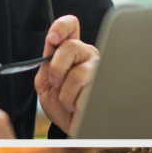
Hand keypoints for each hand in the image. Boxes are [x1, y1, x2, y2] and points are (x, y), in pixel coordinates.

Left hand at [35, 16, 98, 133]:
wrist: (71, 126)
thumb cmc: (60, 105)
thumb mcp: (45, 83)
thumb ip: (46, 64)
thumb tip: (50, 47)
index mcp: (70, 51)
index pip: (70, 26)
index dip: (61, 27)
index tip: (52, 39)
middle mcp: (86, 55)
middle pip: (70, 46)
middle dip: (56, 68)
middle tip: (55, 83)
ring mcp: (98, 68)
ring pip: (77, 73)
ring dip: (65, 93)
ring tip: (68, 101)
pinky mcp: (106, 85)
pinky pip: (86, 91)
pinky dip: (76, 103)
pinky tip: (79, 106)